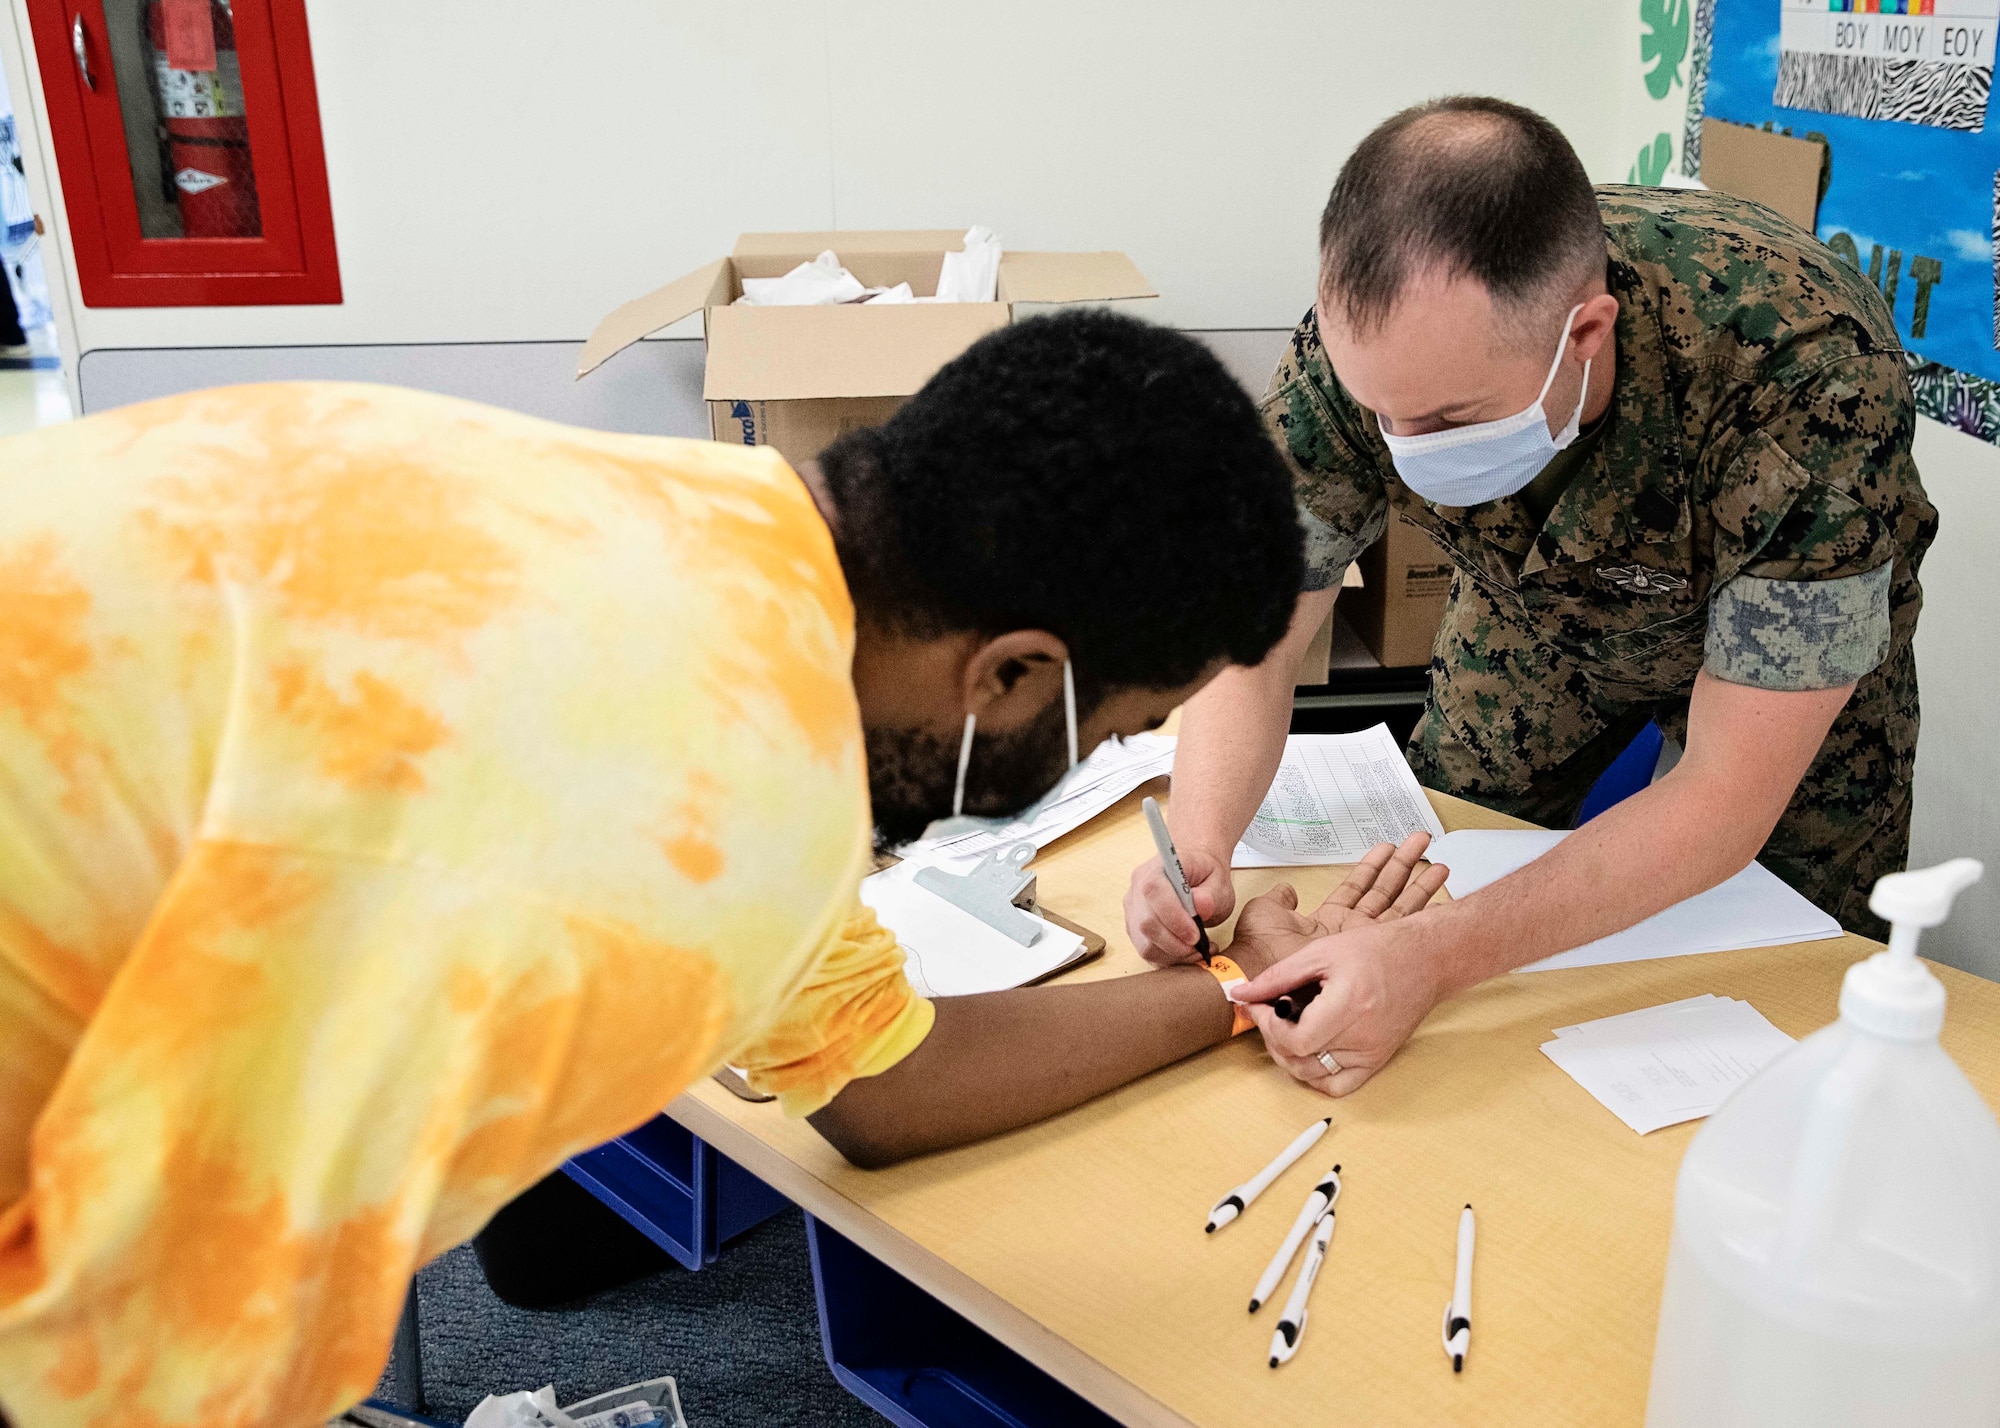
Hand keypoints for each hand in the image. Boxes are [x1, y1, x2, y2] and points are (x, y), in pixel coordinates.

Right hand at [1125, 845, 1235, 966]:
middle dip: (1175, 944)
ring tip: (1197, 951)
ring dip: (1173, 955)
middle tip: (1200, 949)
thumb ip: (1211, 894)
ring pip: (1144, 943)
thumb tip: (1201, 908)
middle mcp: (1138, 887)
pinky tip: (1186, 952)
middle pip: (1146, 923)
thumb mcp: (1218, 881)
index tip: (1196, 936)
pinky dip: (1168, 958)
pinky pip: (1146, 951)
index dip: (1174, 918)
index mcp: (1158, 868)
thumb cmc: (1207, 875)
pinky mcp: (1134, 927)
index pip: (1154, 891)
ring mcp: (1133, 908)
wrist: (1196, 872)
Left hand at [1223, 833, 1448, 979]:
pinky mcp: (1372, 949)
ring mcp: (1365, 942)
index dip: (1374, 865)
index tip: (1389, 847)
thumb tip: (1287, 890)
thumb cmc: (1258, 951)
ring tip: (1437, 860)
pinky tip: (1438, 890)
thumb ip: (1280, 900)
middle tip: (1421, 841)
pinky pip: (1403, 919)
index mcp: (1329, 920)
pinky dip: (1421, 901)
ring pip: (1400, 903)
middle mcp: (1351, 932)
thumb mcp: (1264, 914)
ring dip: (1418, 879)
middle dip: (1404, 865)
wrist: (1261, 976)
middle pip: (1385, 891)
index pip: (1358, 887)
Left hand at [1231, 837, 1451, 1095]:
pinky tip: (1309, 1050)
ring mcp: (1372, 1054)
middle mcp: (1362, 1037)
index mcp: (1348, 1005)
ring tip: (1286, 1030)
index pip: (1296, 1040)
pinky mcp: (1377, 1061)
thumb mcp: (1320, 952)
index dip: (1268, 1027)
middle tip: (1267, 1014)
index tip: (1260, 1006)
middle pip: (1300, 1061)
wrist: (1424, 960)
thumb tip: (1240, 993)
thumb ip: (1277, 976)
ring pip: (1315, 1077)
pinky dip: (1316, 1075)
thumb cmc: (1375, 950)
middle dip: (1273, 1039)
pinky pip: (1339, 1085)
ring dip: (1290, 1058)